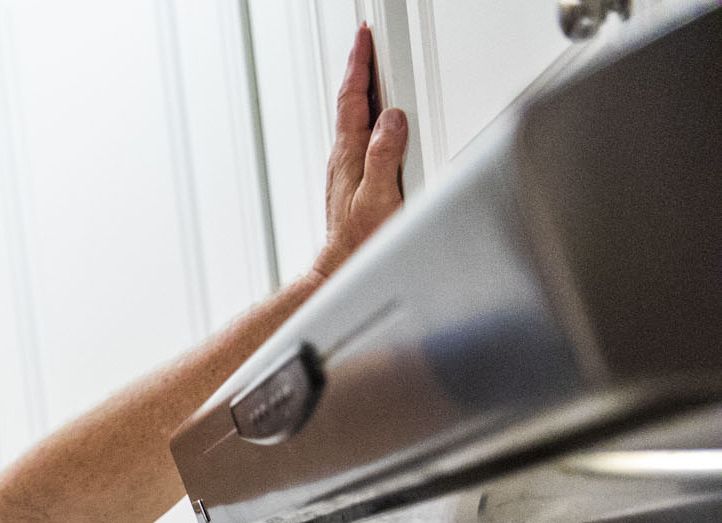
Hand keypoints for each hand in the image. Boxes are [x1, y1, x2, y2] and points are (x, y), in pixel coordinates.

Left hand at [315, 24, 409, 280]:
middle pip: (352, 102)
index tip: (363, 38)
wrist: (344, 271)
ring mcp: (347, 169)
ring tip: (373, 68)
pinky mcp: (354, 181)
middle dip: (361, 69)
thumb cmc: (360, 242)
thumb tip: (392, 119)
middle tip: (368, 42)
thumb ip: (383, 156)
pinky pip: (362, 137)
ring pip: (356, 119)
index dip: (358, 65)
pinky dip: (370, 117)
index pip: (353, 98)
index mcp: (349, 154)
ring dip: (365, 91)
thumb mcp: (378, 198)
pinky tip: (380, 118)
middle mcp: (344, 158)